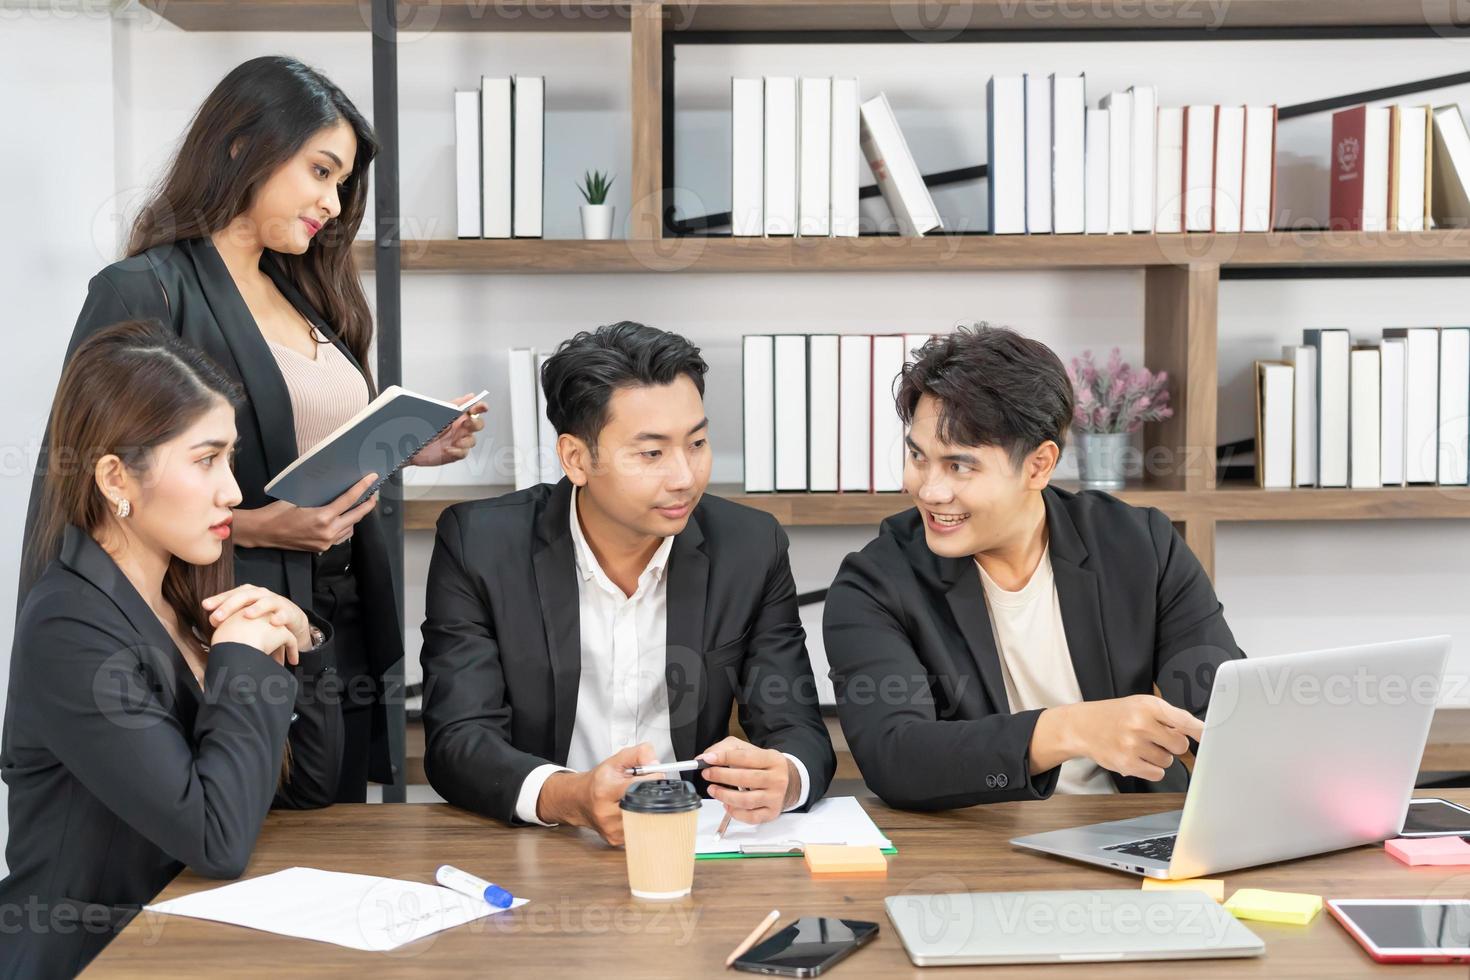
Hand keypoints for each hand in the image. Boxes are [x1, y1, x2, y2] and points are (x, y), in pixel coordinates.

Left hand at [204, 585, 311, 665]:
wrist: (290, 618)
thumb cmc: (263, 617)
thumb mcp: (246, 614)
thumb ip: (231, 618)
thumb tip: (209, 624)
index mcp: (248, 594)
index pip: (231, 594)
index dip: (219, 599)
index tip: (205, 606)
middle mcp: (261, 594)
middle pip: (245, 596)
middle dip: (230, 606)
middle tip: (217, 617)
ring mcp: (276, 602)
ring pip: (266, 601)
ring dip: (257, 608)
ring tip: (247, 615)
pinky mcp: (289, 612)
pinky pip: (285, 614)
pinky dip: (279, 617)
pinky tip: (273, 622)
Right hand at [231, 472, 378, 552]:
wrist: (263, 532)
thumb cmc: (278, 511)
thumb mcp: (299, 497)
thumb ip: (319, 495)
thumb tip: (335, 484)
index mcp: (322, 517)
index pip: (349, 500)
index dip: (362, 488)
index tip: (372, 478)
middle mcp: (328, 532)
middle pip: (356, 516)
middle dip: (367, 504)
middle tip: (374, 493)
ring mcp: (326, 542)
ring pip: (351, 528)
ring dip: (357, 516)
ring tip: (360, 505)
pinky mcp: (322, 549)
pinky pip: (342, 537)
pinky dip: (346, 527)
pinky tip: (345, 519)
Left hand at [409, 395, 486, 466]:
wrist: (408, 445)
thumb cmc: (421, 427)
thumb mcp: (438, 411)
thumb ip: (456, 404)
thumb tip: (470, 396)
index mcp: (457, 416)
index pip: (474, 410)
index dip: (481, 407)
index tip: (481, 407)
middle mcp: (459, 428)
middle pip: (478, 424)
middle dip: (475, 424)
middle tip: (466, 423)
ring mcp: (457, 441)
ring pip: (473, 440)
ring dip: (466, 440)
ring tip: (456, 440)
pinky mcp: (454, 453)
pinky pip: (463, 453)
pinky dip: (457, 451)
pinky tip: (448, 448)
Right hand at [537, 743, 655, 845]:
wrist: (579, 800)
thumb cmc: (598, 781)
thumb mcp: (616, 761)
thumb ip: (639, 754)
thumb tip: (656, 763)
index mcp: (605, 790)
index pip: (637, 787)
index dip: (651, 779)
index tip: (655, 775)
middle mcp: (605, 812)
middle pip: (643, 804)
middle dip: (649, 794)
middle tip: (645, 787)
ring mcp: (610, 828)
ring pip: (644, 817)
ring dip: (645, 807)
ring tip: (635, 798)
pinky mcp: (615, 839)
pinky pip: (638, 828)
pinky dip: (639, 818)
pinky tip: (631, 810)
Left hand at [698, 736, 798, 825]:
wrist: (785, 781)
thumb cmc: (762, 765)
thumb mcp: (747, 750)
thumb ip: (725, 749)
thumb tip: (704, 758)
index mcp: (773, 759)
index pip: (745, 757)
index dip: (724, 758)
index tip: (707, 759)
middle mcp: (777, 779)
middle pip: (745, 778)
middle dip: (721, 776)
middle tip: (707, 774)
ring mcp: (775, 798)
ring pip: (746, 800)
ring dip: (724, 795)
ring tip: (713, 789)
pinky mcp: (771, 813)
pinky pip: (750, 817)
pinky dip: (734, 812)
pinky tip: (727, 804)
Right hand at [1034, 695, 1203, 781]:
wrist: (1082, 726)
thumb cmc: (1116, 715)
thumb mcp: (1140, 704)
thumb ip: (1169, 716)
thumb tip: (1201, 732)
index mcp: (1148, 705)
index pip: (1184, 721)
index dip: (1202, 732)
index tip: (1216, 737)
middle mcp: (1141, 724)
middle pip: (1180, 745)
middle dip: (1173, 745)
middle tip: (1156, 738)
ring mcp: (1133, 745)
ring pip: (1168, 761)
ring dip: (1159, 756)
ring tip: (1140, 745)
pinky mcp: (1127, 764)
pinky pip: (1157, 772)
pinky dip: (1151, 768)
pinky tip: (1137, 757)